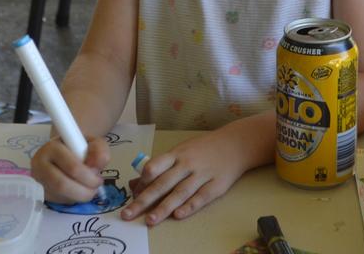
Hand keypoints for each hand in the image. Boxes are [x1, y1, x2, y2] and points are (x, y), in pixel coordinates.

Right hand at [31, 136, 110, 203]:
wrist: (64, 149)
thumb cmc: (78, 145)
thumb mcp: (93, 142)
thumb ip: (99, 150)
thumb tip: (96, 166)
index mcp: (53, 147)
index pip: (71, 167)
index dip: (88, 176)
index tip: (98, 176)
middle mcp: (40, 163)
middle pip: (62, 184)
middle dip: (83, 191)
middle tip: (95, 188)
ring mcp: (38, 178)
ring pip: (58, 194)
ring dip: (78, 196)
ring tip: (89, 190)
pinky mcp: (39, 190)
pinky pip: (56, 200)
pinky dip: (71, 199)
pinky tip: (77, 191)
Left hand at [120, 129, 241, 224]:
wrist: (235, 144)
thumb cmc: (203, 149)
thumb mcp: (181, 151)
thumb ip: (160, 166)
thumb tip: (135, 184)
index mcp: (176, 154)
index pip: (155, 166)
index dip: (142, 182)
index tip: (132, 195)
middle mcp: (188, 164)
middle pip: (163, 183)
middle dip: (144, 200)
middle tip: (128, 214)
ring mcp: (203, 174)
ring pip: (181, 192)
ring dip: (164, 207)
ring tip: (150, 220)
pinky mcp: (217, 185)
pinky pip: (201, 197)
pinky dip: (190, 206)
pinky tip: (178, 215)